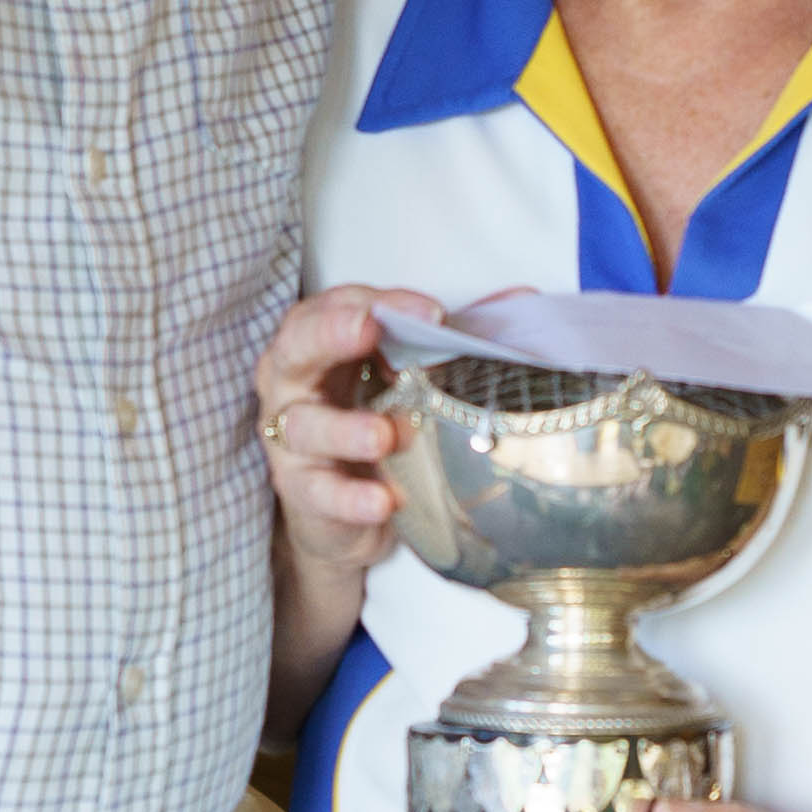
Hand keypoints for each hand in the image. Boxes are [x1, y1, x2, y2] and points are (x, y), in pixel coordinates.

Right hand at [255, 288, 426, 590]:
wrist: (348, 510)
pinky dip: (351, 497)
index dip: (382, 302)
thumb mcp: (405, 379)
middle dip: (331, 332)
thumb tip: (520, 301)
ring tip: (383, 435)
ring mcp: (291, 440)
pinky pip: (320, 492)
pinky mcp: (302, 491)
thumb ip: (446, 342)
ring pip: (306, 425)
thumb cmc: (371, 423)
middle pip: (299, 346)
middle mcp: (294, 383)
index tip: (430, 311)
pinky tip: (382, 500)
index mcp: (320, 342)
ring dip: (346, 428)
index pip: (341, 306)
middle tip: (367, 328)